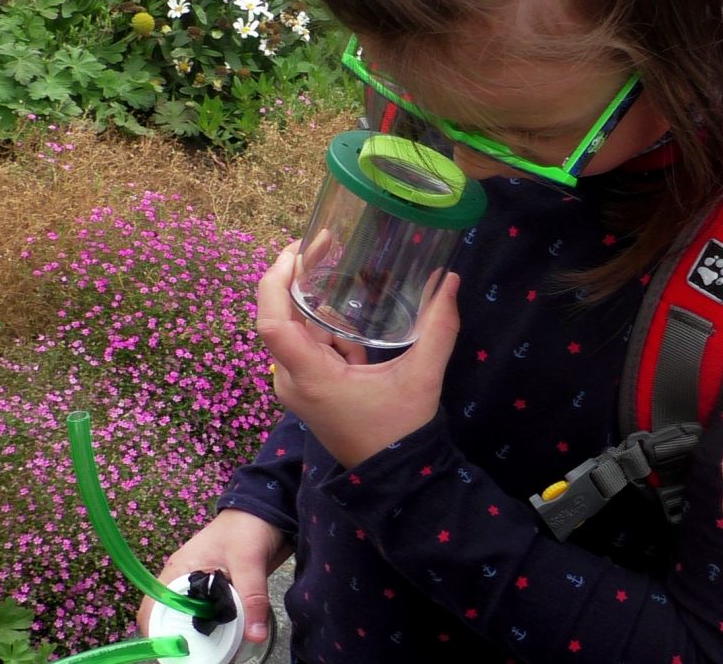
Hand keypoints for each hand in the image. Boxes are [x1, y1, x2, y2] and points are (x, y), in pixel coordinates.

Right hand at [136, 509, 290, 643]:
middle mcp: (184, 582)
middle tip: (199, 659)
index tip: (174, 653)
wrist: (269, 509)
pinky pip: (211, 617)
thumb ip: (252, 598)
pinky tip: (229, 644)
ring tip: (215, 655)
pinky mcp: (220, 592)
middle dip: (180, 643)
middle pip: (170, 621)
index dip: (156, 635)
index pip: (152, 609)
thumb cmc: (248, 525)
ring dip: (201, 639)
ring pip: (192, 622)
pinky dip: (217, 632)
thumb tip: (255, 636)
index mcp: (179, 571)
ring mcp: (201, 588)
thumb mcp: (249, 561)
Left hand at [256, 243, 461, 467]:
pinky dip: (326, 329)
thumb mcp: (422, 377)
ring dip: (318, 307)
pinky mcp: (307, 389)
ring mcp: (296, 386)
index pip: (272, 322)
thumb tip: (450, 279)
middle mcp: (292, 380)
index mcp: (309, 377)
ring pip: (296, 330)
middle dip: (299, 279)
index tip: (300, 249)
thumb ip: (437, 328)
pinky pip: (307, 346)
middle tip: (325, 245)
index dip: (278, 279)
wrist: (392, 478)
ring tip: (345, 288)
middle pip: (280, 317)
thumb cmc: (400, 431)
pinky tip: (353, 328)